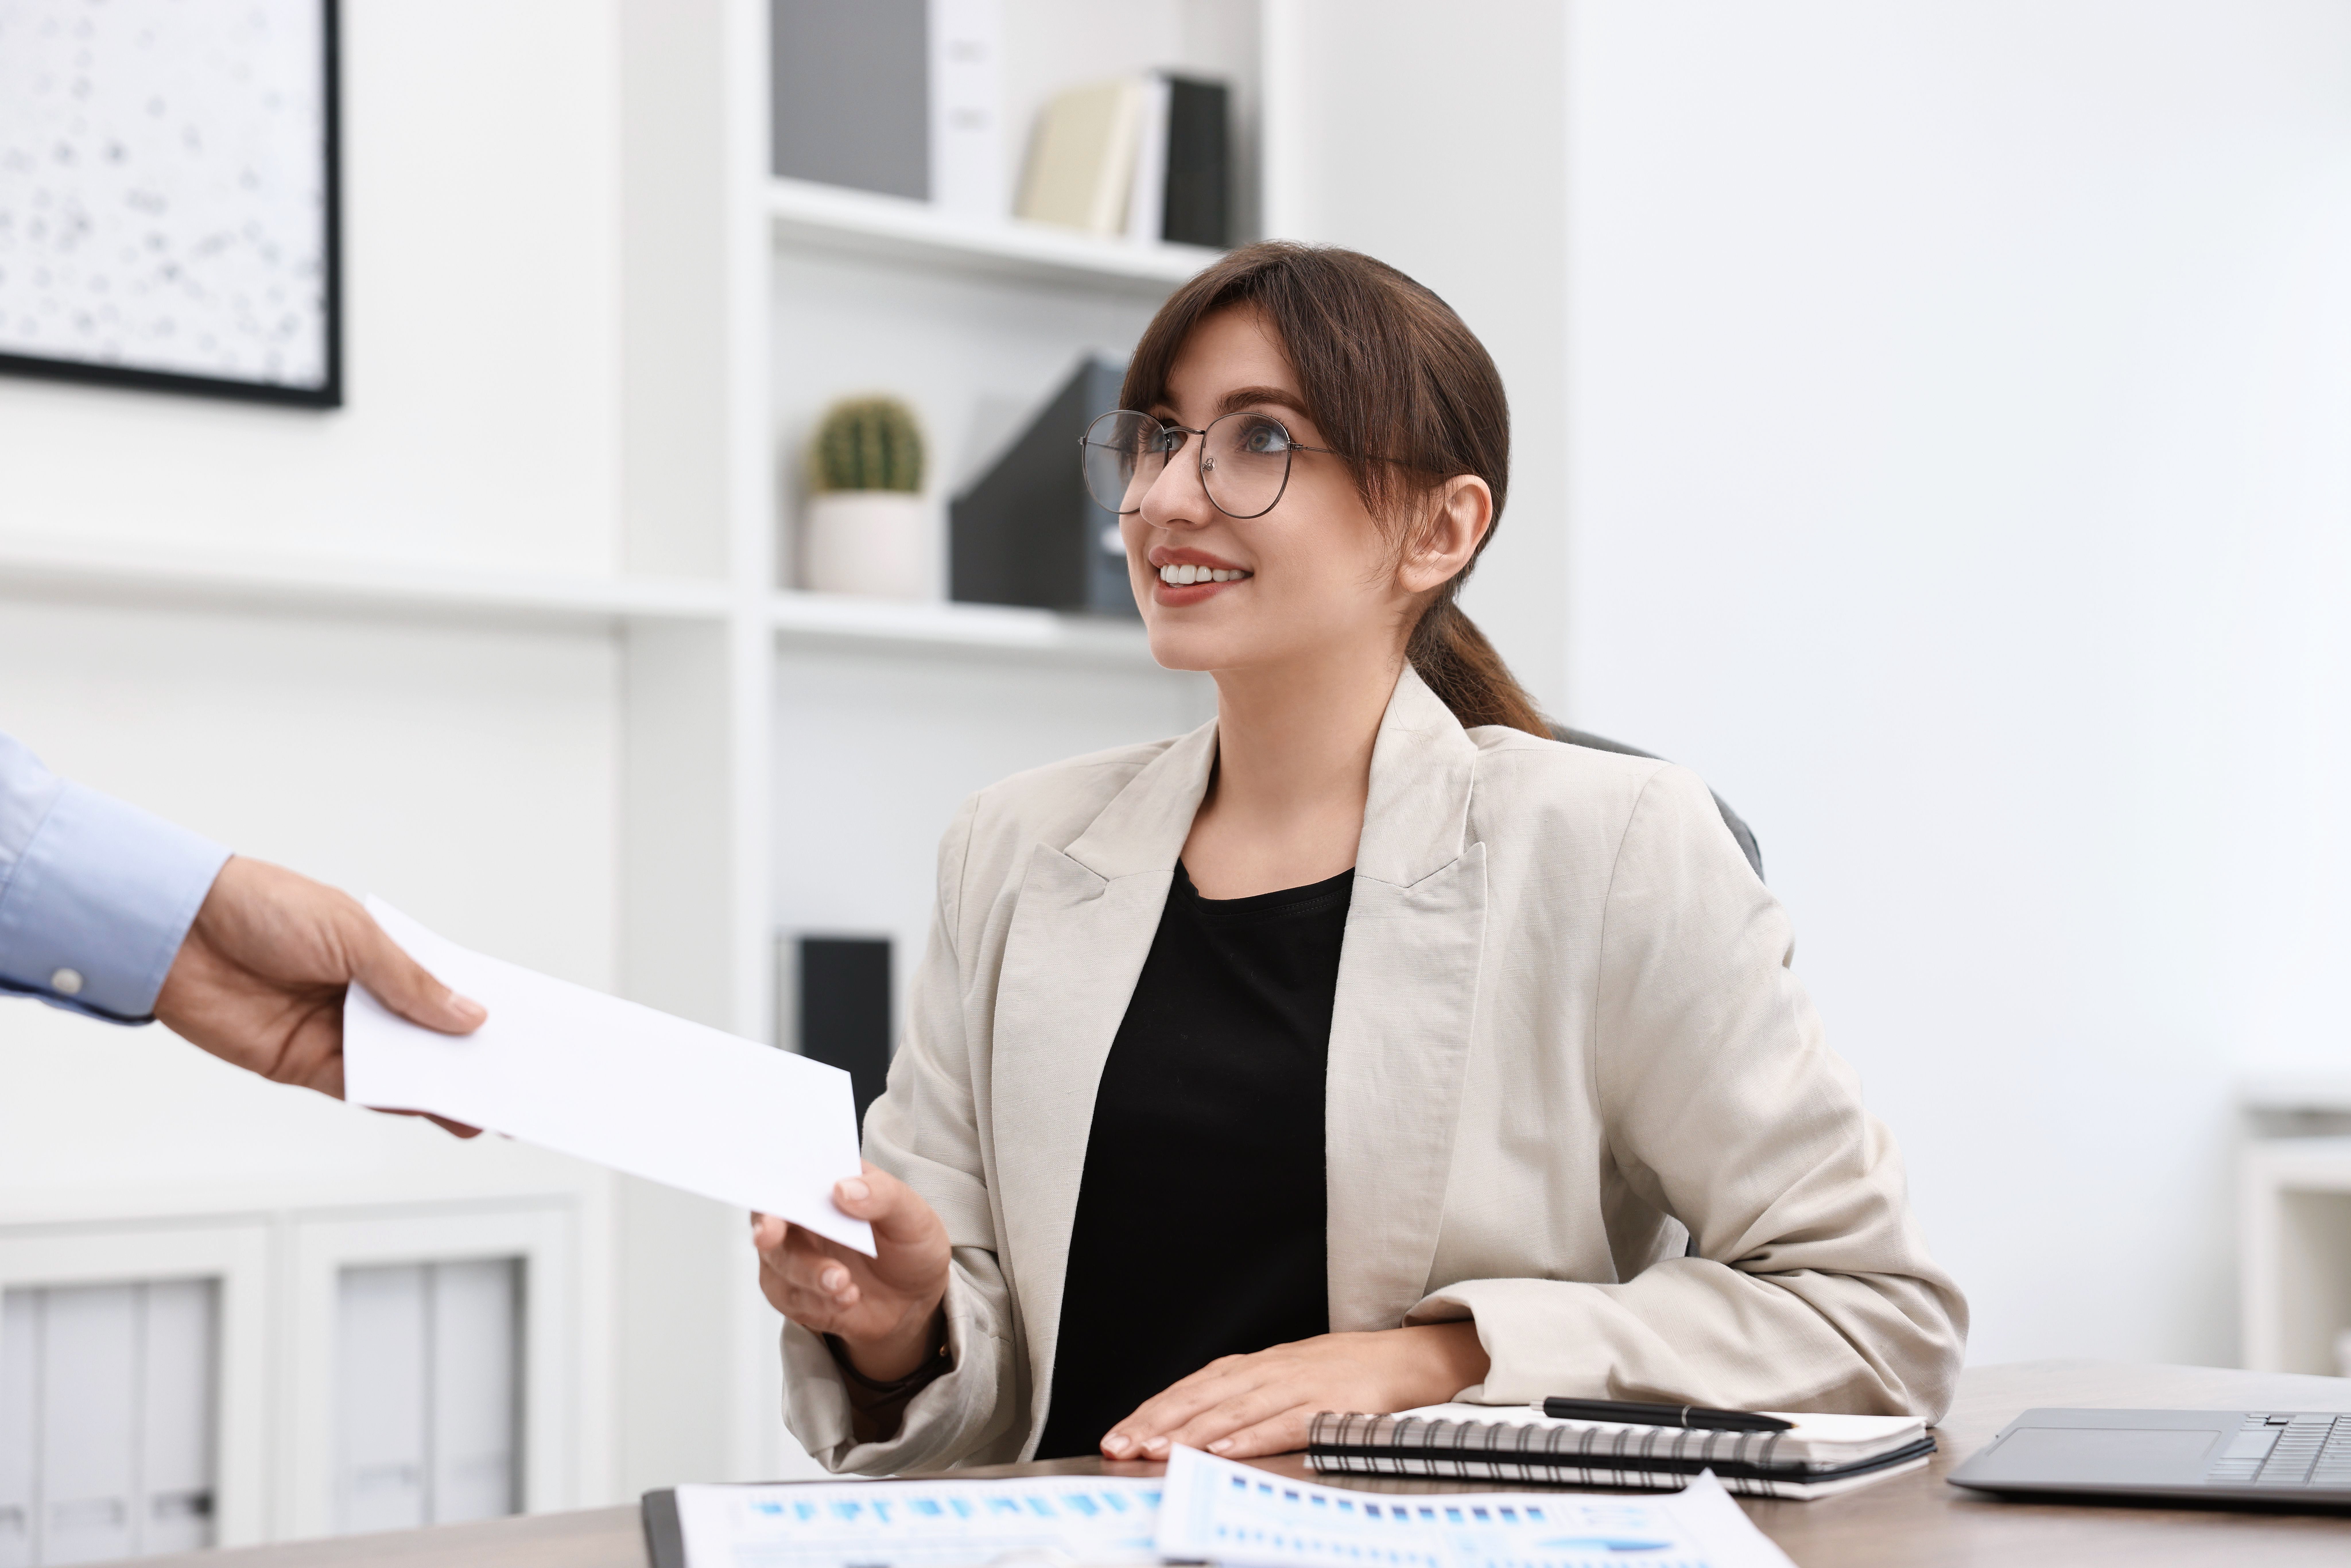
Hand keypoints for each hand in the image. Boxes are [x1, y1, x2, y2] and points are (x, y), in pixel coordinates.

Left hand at [153, 856, 486, 1133]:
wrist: (179, 932)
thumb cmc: (263, 909)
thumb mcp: (354, 936)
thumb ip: (412, 984)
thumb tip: (469, 1016)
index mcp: (383, 956)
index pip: (445, 989)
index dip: (483, 1012)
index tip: (524, 1033)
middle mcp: (364, 997)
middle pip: (429, 1036)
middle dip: (470, 1058)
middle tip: (516, 1083)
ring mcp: (337, 1032)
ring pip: (401, 1069)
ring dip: (440, 1087)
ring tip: (484, 1107)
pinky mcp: (305, 1063)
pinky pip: (361, 1089)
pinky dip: (395, 1100)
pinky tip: (431, 1108)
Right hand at [754, 1163, 950, 1380]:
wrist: (915, 1300)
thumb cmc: (910, 1245)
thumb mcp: (912, 1215)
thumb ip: (883, 1195)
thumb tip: (843, 1189)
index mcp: (827, 1185)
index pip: (789, 1173)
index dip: (774, 1180)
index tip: (774, 1193)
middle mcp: (803, 1219)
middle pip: (770, 1219)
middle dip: (771, 1231)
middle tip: (772, 1236)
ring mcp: (795, 1257)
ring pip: (778, 1263)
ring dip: (808, 1274)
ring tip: (844, 1284)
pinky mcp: (797, 1294)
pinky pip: (791, 1299)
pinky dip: (818, 1303)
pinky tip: (847, 1299)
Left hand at [1100, 1321, 1489, 1460]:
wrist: (1405, 1360)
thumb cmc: (1340, 1374)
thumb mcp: (1283, 1381)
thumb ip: (1241, 1402)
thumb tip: (1190, 1428)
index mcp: (1254, 1367)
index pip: (1190, 1386)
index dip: (1151, 1410)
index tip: (1116, 1433)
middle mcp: (1269, 1371)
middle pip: (1201, 1396)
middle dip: (1157, 1422)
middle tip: (1121, 1445)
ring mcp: (1299, 1386)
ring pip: (1235, 1408)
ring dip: (1192, 1431)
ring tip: (1158, 1450)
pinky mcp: (1328, 1404)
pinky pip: (1283, 1423)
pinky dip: (1251, 1436)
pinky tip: (1224, 1450)